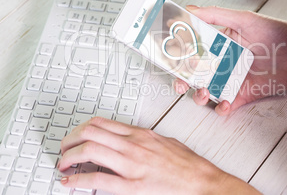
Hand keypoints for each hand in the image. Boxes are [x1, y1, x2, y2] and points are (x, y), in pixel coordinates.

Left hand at [58, 117, 259, 193]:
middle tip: (63, 150)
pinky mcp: (133, 185)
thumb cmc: (185, 162)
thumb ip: (142, 139)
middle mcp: (134, 144)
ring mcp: (132, 164)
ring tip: (64, 164)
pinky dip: (79, 180)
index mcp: (140, 134)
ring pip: (91, 150)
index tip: (74, 137)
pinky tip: (70, 182)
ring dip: (70, 157)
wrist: (200, 180)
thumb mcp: (163, 141)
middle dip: (70, 140)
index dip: (81, 129)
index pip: (102, 123)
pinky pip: (98, 180)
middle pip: (90, 132)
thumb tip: (124, 140)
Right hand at [174, 6, 286, 114]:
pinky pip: (225, 105)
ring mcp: (230, 80)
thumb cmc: (275, 33)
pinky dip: (222, 108)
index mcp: (217, 45)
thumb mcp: (243, 19)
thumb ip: (216, 15)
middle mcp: (221, 64)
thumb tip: (190, 9)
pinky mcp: (241, 95)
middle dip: (182, 81)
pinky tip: (225, 103)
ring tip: (204, 91)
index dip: (178, 57)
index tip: (169, 59)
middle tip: (181, 82)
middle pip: (193, 75)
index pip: (191, 51)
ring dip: (199, 95)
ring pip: (205, 92)